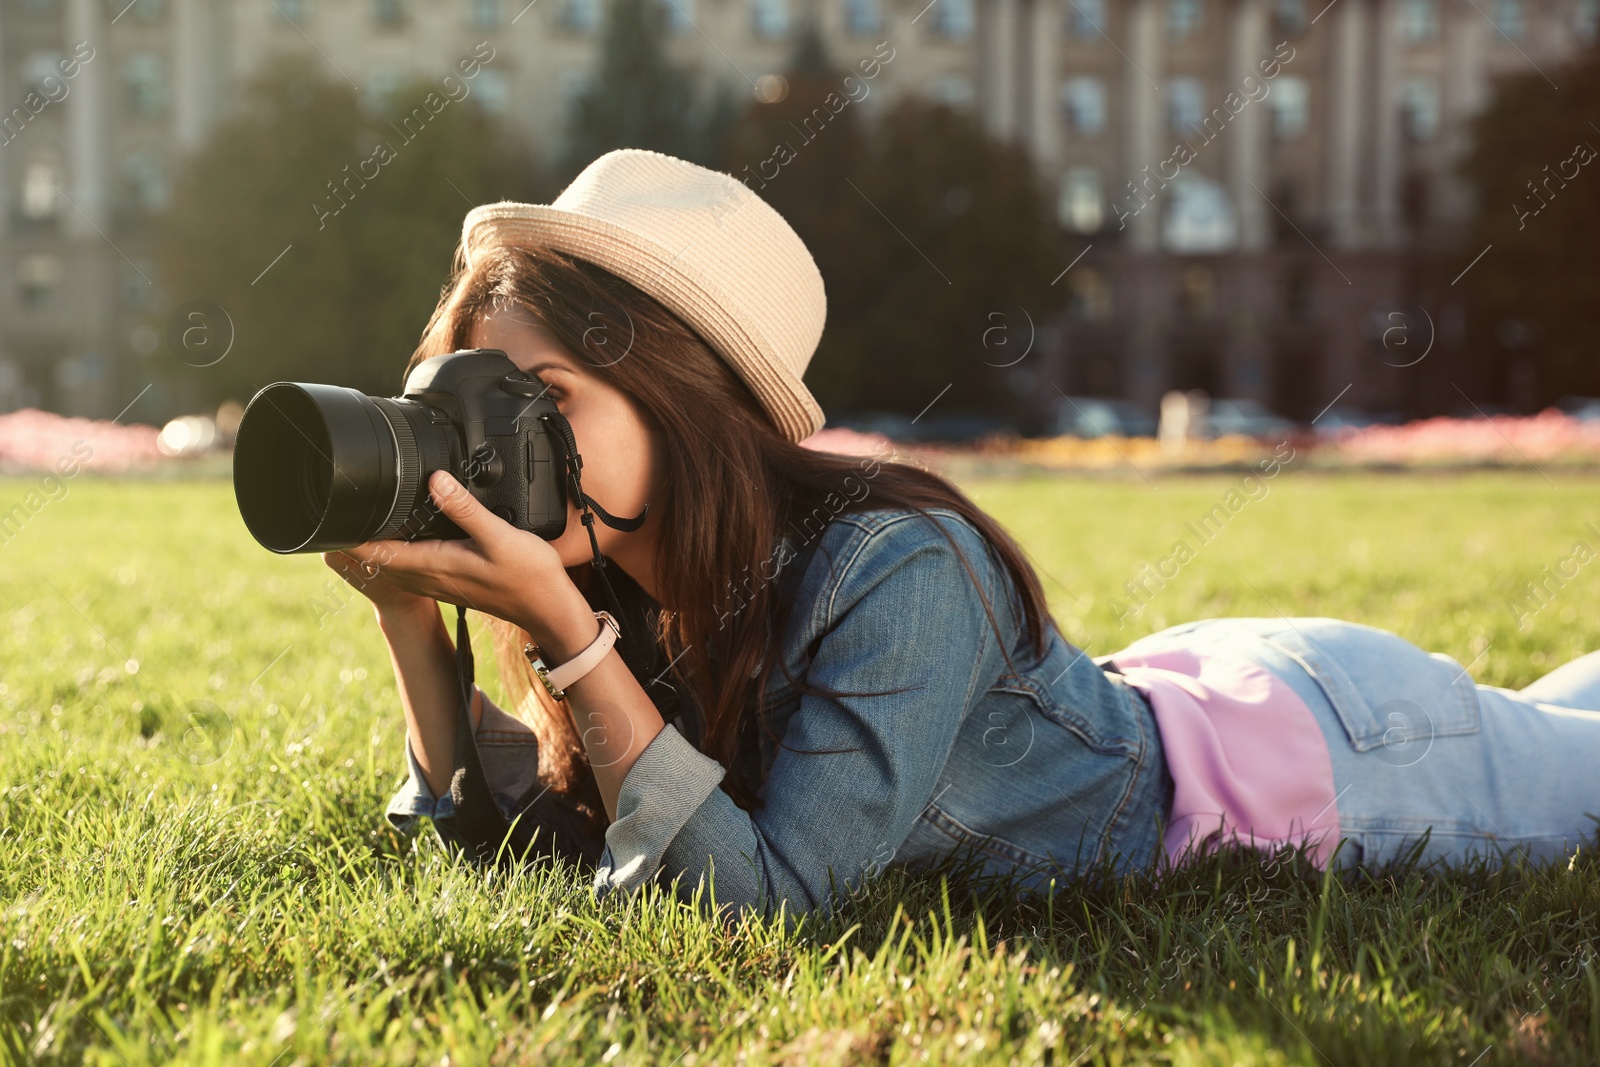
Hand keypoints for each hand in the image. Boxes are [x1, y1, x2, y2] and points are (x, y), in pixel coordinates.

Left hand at [338, 469, 572, 634]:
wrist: (549, 609)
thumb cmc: (529, 577)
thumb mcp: (499, 536)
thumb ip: (465, 508)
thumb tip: (435, 480)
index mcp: (434, 565)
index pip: (375, 553)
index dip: (349, 536)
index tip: (335, 513)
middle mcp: (430, 578)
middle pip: (376, 561)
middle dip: (356, 539)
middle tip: (342, 509)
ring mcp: (439, 584)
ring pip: (392, 566)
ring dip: (376, 548)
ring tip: (365, 520)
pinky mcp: (451, 584)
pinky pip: (411, 569)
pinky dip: (398, 553)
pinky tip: (407, 537)